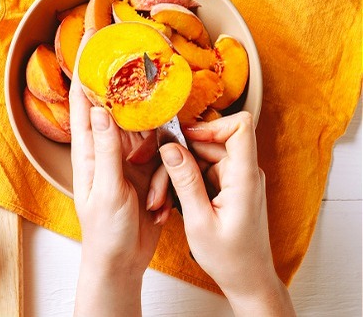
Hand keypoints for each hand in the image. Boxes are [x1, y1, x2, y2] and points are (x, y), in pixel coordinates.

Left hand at [70, 32, 171, 316]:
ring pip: (146, 132)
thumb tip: (100, 108)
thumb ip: (106, 150)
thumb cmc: (105, 231)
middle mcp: (107, 150)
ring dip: (153, 141)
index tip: (88, 44)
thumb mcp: (108, 189)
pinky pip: (163, 156)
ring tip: (157, 142)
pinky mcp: (148, 174)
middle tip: (141, 62)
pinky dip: (165, 168)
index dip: (84, 74)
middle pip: (118, 110)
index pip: (82, 105)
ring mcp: (128, 161)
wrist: (122, 262)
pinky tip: (162, 191)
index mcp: (89, 152)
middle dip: (128, 92)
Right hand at [159, 112, 294, 315]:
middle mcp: (243, 173)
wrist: (247, 279)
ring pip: (200, 158)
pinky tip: (170, 204)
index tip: (182, 138)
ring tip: (161, 202)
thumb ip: (185, 181)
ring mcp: (236, 179)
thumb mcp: (199, 220)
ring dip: (177, 174)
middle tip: (157, 185)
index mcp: (244, 178)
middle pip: (209, 143)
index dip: (210, 126)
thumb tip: (170, 148)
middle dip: (179, 158)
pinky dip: (184, 184)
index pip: (240, 127)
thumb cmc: (230, 258)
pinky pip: (201, 172)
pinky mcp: (227, 186)